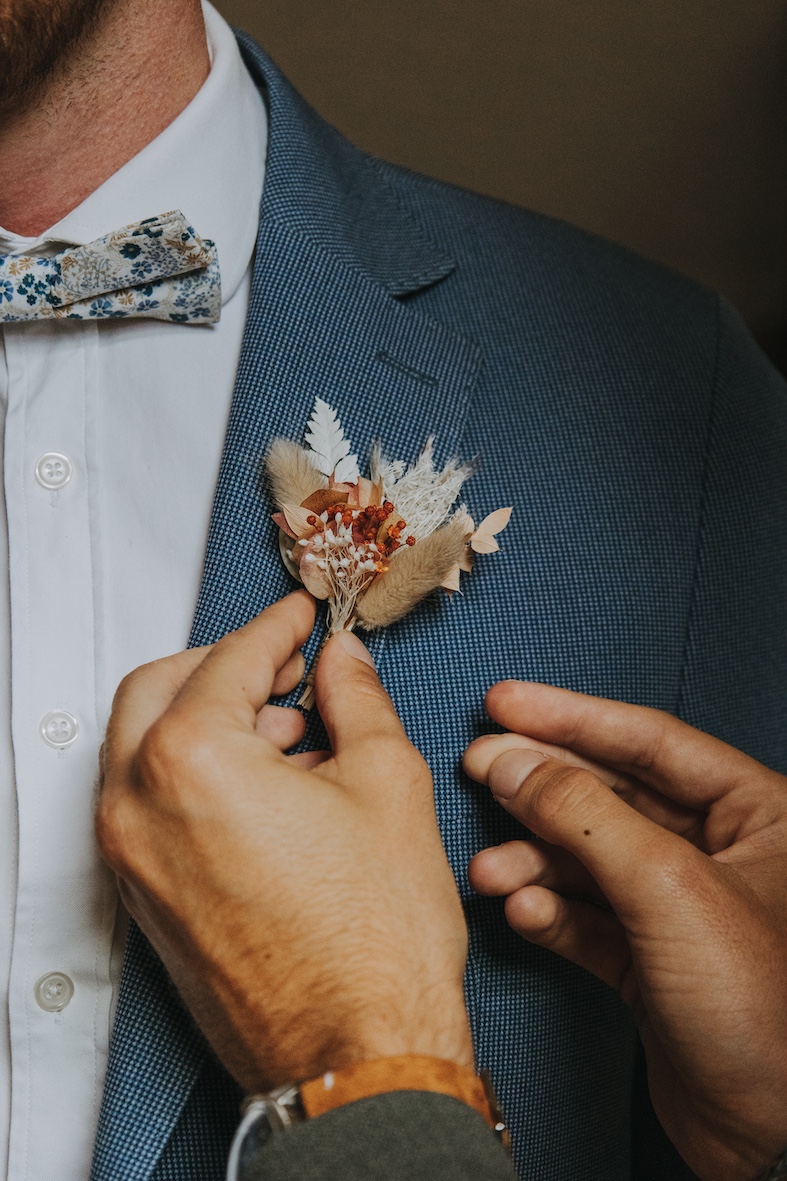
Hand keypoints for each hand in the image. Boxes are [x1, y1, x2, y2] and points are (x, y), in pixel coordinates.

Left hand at [96, 591, 472, 1089]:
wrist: (355, 1055)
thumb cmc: (375, 939)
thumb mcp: (387, 784)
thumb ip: (356, 700)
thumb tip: (343, 663)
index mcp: (192, 760)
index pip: (230, 658)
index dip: (278, 626)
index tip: (303, 617)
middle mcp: (138, 805)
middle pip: (160, 688)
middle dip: (223, 663)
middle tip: (285, 663)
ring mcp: (131, 856)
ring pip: (145, 745)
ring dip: (208, 716)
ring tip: (291, 732)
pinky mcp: (142, 897)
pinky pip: (149, 802)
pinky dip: (194, 772)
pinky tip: (266, 786)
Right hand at [464, 682, 786, 1180]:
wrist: (776, 1137)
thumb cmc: (766, 1010)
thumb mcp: (667, 886)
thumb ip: (583, 814)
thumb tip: (515, 761)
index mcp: (756, 812)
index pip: (649, 739)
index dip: (571, 717)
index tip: (508, 703)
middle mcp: (721, 852)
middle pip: (611, 794)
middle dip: (541, 787)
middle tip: (480, 768)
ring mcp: (683, 907)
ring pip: (590, 859)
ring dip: (534, 861)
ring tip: (490, 868)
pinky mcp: (653, 962)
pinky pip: (588, 917)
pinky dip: (551, 912)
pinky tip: (523, 912)